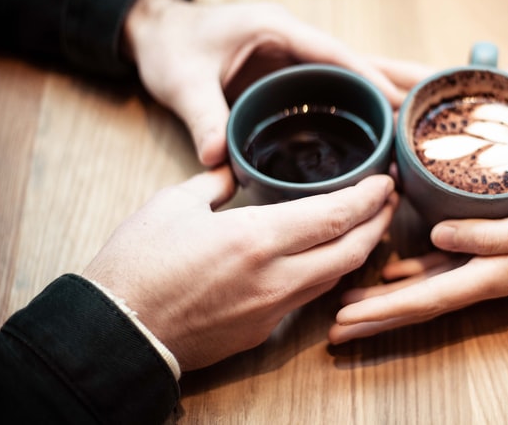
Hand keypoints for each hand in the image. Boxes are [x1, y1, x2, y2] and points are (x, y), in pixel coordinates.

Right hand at [83, 168, 397, 369]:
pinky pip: (309, 297)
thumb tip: (231, 174)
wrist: (118, 332)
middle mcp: (276, 277)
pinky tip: (326, 257)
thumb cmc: (137, 265)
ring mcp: (273, 309)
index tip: (384, 180)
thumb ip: (213, 184)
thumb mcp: (172, 205)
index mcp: (256, 237)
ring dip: (360, 249)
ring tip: (366, 224)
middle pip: (353, 251)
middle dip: (380, 222)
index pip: (336, 215)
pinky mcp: (263, 331)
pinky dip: (329, 273)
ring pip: (337, 277)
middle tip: (389, 200)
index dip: (370, 197)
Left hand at [123, 0, 415, 166]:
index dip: (370, 77)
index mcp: (276, 30)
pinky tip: (377, 126)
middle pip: (355, 61)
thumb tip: (218, 160)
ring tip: (420, 114)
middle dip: (394, 80)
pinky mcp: (288, 73)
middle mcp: (293, 39)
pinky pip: (331, 87)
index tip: (400, 102)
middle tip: (433, 100)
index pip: (335, 54)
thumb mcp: (182, 81)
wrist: (157, 34)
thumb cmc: (171, 47)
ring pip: (349, 74)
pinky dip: (357, 103)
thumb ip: (203, 117)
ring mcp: (293, 55)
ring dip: (382, 91)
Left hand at [328, 176, 507, 343]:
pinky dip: (413, 271)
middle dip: (374, 316)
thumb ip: (487, 236)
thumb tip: (435, 239)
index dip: (382, 311)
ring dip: (386, 298)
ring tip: (351, 304)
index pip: (423, 300)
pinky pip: (442, 266)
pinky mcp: (492, 247)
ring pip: (424, 287)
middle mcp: (482, 275)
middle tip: (334, 328)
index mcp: (489, 275)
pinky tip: (394, 268)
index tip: (344, 322)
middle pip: (416, 302)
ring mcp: (486, 264)